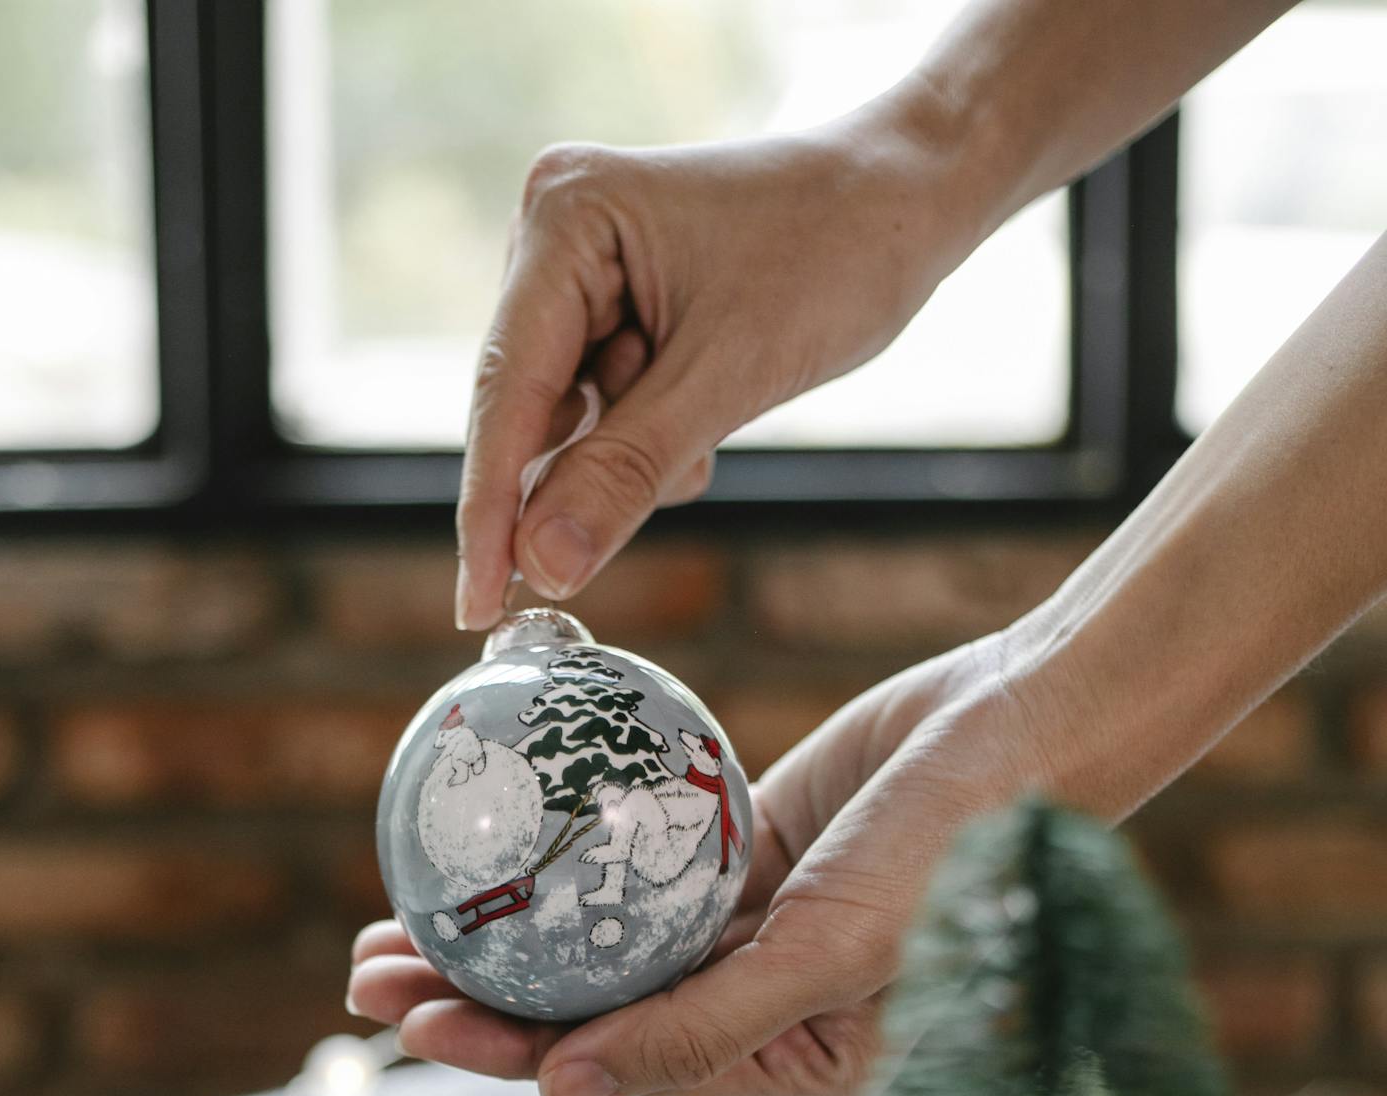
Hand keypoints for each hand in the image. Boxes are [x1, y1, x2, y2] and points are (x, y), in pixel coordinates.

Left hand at [347, 634, 1049, 1095]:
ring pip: (599, 940)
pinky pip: (638, 863)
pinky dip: (566, 858)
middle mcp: (761, 1007)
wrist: (1039, 722)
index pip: (618, 1067)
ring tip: (396, 915)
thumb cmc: (961, 857)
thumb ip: (697, 1032)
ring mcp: (752, 926)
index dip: (506, 1049)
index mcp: (788, 1063)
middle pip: (589, 1009)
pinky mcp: (751, 851)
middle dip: (476, 995)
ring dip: (504, 929)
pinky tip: (490, 843)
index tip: (410, 1023)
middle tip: (365, 974)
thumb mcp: (824, 958)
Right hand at [455, 103, 973, 629]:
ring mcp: (580, 272)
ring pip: (570, 424)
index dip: (490, 510)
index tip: (477, 608)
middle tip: (666, 482)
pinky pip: (603, 413)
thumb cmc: (836, 251)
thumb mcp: (729, 376)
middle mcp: (553, 236)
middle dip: (589, 469)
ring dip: (633, 455)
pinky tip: (706, 409)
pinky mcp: (613, 305)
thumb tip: (540, 565)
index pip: (506, 392)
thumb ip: (625, 473)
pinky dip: (650, 439)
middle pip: (528, 411)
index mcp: (565, 219)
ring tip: (711, 413)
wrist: (909, 198)